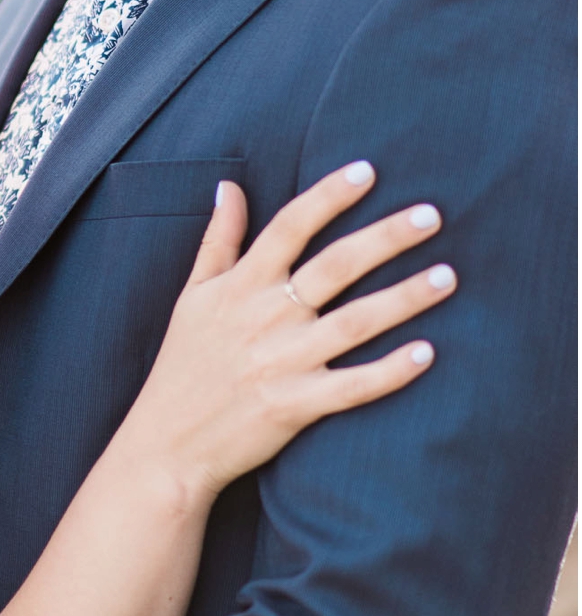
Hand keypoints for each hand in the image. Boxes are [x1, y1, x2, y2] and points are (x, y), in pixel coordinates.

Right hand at [119, 161, 455, 503]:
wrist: (167, 444)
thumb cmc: (182, 365)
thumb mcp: (192, 295)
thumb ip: (217, 240)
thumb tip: (229, 186)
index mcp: (240, 285)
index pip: (290, 227)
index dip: (328, 196)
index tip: (367, 171)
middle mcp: (265, 317)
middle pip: (336, 266)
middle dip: (386, 237)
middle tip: (432, 214)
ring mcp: (283, 362)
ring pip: (355, 322)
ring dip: (404, 298)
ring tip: (448, 277)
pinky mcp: (295, 406)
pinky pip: (353, 386)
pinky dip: (390, 372)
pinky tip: (428, 353)